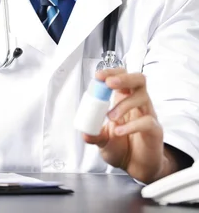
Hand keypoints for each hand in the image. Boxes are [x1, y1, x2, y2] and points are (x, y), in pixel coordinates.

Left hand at [83, 68, 170, 183]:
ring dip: (124, 104)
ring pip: (142, 97)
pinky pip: (147, 121)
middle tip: (109, 83)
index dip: (111, 72)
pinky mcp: (155, 130)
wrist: (136, 168)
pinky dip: (131, 125)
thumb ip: (94, 135)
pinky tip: (119, 131)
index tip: (99, 76)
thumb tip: (84, 133)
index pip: (122, 76)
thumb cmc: (122, 147)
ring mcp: (148, 115)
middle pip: (138, 79)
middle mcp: (138, 103)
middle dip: (123, 78)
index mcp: (124, 99)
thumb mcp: (103, 140)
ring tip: (111, 117)